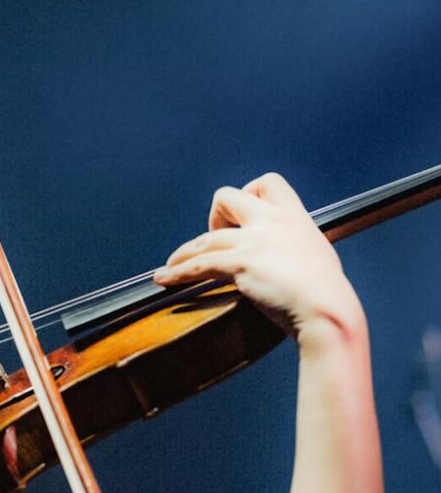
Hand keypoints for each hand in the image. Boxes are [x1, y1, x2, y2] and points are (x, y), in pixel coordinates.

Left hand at [154, 173, 361, 340]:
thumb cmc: (326, 292)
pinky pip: (198, 265)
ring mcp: (254, 241)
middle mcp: (271, 222)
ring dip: (183, 253)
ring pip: (204, 239)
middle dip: (214, 216)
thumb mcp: (317, 255)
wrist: (328, 309)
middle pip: (227, 196)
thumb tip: (289, 257)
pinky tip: (165, 279)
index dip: (248, 194)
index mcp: (293, 216)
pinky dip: (177, 272)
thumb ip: (296, 247)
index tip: (242, 216)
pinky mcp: (240, 264)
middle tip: (214, 240)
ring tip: (170, 266)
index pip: (267, 183)